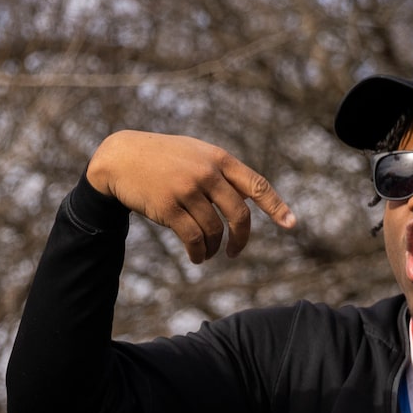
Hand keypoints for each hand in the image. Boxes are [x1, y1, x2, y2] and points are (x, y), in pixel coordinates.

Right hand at [86, 130, 296, 263]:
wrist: (121, 158)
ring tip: (209, 254)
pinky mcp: (168, 207)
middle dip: (241, 238)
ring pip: (214, 230)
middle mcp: (206, 173)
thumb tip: (249, 197)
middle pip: (239, 214)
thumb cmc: (162, 158)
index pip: (257, 184)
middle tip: (235, 251)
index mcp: (219, 158)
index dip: (276, 206)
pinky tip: (197, 257)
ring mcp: (187, 190)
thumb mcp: (195, 154)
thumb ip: (221, 171)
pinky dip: (199, 253)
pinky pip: (193, 238)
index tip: (291, 224)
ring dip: (215, 248)